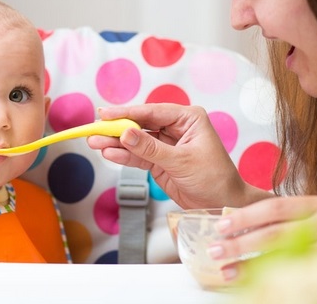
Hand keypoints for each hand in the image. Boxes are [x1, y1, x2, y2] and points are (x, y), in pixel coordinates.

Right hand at [87, 104, 268, 207]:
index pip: (152, 112)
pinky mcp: (159, 161)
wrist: (223, 204)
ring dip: (116, 143)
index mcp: (188, 119)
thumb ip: (150, 148)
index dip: (127, 113)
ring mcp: (166, 145)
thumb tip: (125, 133)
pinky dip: (123, 156)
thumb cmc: (214, 178)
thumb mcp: (181, 161)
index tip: (105, 114)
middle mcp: (176, 128)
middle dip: (117, 128)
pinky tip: (109, 154)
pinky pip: (137, 156)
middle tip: (94, 130)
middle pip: (140, 124)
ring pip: (136, 141)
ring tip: (94, 143)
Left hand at [209, 196, 316, 279]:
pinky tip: (261, 286)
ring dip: (252, 265)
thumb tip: (255, 227)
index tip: (222, 224)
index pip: (274, 207)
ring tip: (227, 270)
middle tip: (215, 249)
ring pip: (284, 257)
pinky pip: (302, 277)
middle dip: (240, 242)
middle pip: (274, 233)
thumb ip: (300, 219)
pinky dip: (279, 282)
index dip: (245, 216)